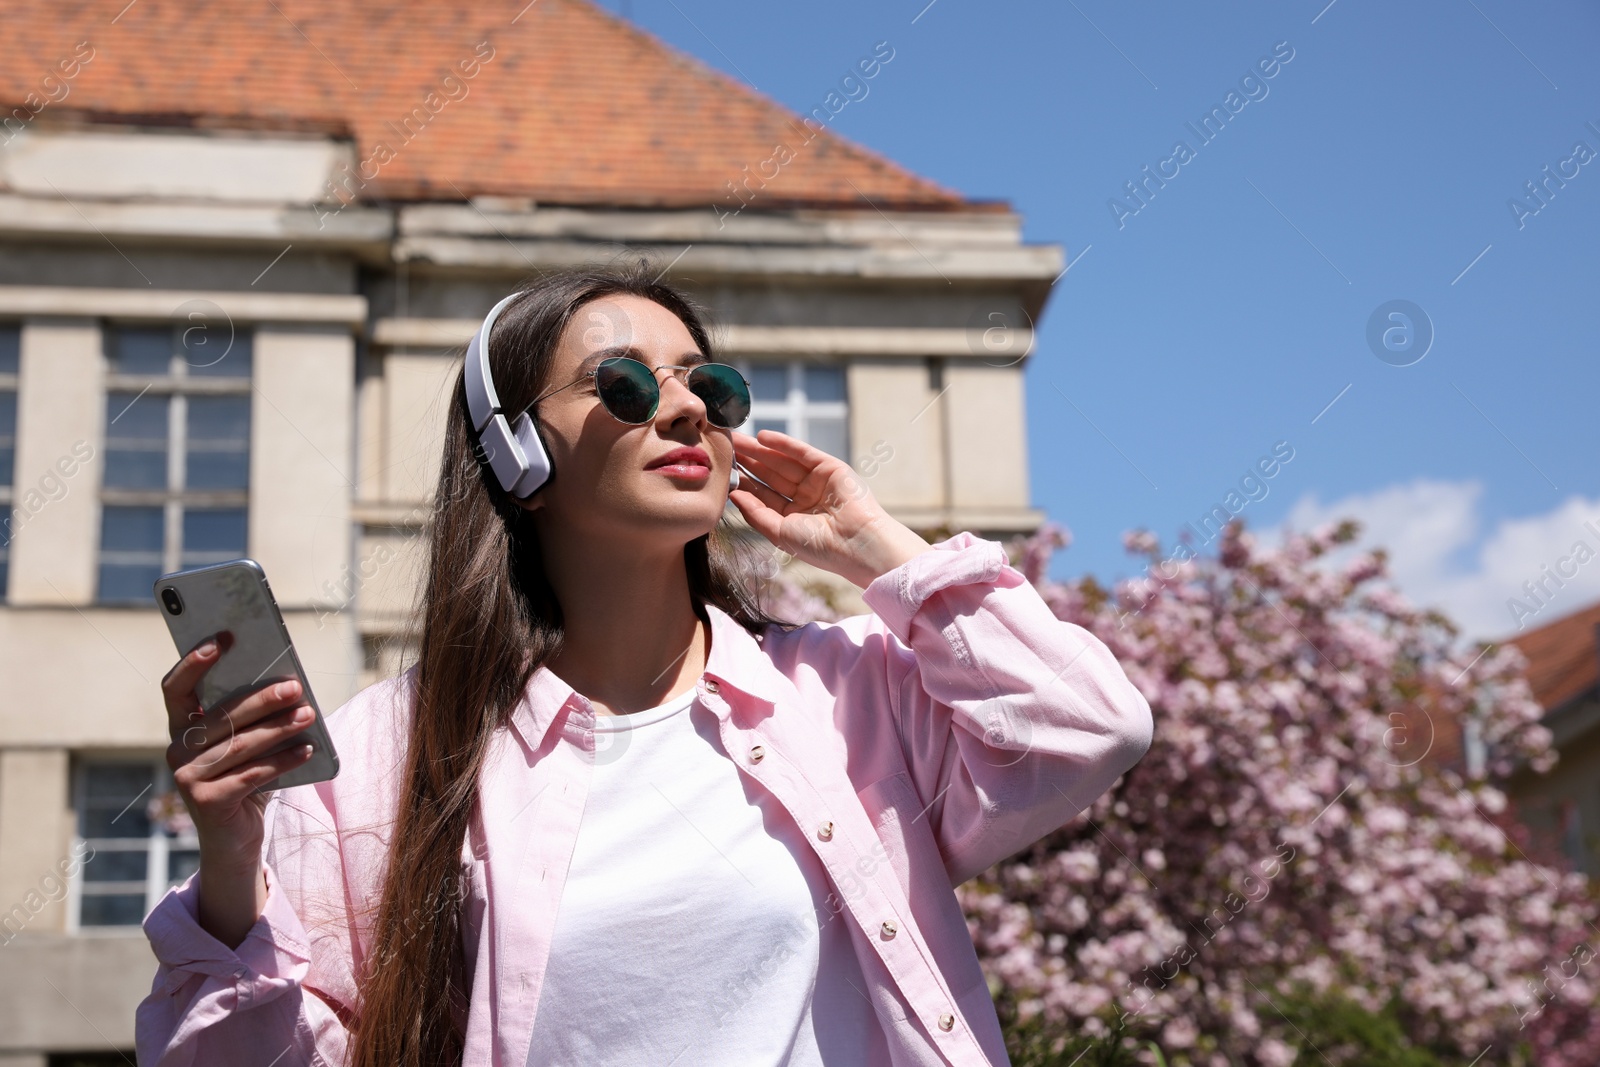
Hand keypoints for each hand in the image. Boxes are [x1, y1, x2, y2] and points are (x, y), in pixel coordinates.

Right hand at [161, 631, 317, 945]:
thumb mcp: (247, 744)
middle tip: (295, 687)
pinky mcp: (206, 802)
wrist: (237, 840)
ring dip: (278, 728)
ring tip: (308, 714)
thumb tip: (287, 681)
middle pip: (220, 716)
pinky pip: (252, 774)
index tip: (223, 637)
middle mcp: (176, 750)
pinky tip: (308, 748)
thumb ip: (252, 717)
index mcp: (181, 727)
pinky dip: (283, 760)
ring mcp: (187, 778)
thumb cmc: (247, 779)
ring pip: (239, 745)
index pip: (176, 687)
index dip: (194, 661)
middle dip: (260, 699)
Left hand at [729, 429, 931, 587]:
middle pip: (770, 474)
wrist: (855, 544)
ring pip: (783, 461)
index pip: (763, 494)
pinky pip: (802, 452)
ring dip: (760, 450)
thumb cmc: (819, 546)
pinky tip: (763, 437)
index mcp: (793, 516)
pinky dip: (784, 443)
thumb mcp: (779, 532)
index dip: (743, 481)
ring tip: (737, 439)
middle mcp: (804, 497)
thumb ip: (756, 513)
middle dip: (748, 461)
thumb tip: (732, 495)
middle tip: (725, 446)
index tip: (722, 469)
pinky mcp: (829, 467)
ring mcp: (817, 481)